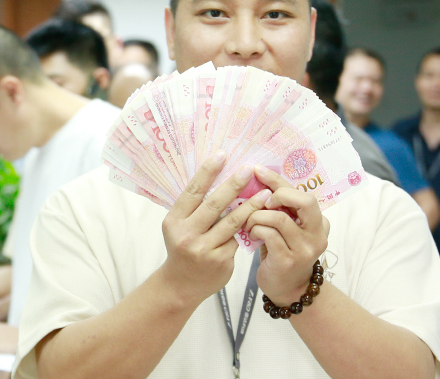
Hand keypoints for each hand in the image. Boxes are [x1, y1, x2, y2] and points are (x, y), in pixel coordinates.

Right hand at [160, 150, 272, 306]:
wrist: (181, 285)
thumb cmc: (183, 248)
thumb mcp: (180, 226)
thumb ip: (196, 208)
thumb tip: (221, 178)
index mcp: (175, 220)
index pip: (193, 191)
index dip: (207, 171)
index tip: (222, 155)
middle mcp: (187, 234)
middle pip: (215, 204)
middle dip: (234, 184)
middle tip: (249, 169)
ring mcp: (204, 249)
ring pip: (232, 221)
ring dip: (250, 205)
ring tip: (264, 193)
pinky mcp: (220, 260)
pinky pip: (239, 238)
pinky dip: (250, 226)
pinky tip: (263, 216)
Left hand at [242, 165, 328, 305]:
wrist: (288, 289)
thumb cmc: (282, 252)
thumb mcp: (287, 228)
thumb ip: (281, 207)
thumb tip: (258, 178)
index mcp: (319, 221)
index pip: (301, 192)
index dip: (278, 180)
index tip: (258, 170)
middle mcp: (317, 233)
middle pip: (305, 201)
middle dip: (278, 193)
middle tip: (261, 200)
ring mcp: (305, 249)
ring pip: (280, 218)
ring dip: (258, 215)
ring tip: (249, 221)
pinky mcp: (288, 260)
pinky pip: (269, 235)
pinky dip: (256, 229)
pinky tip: (251, 233)